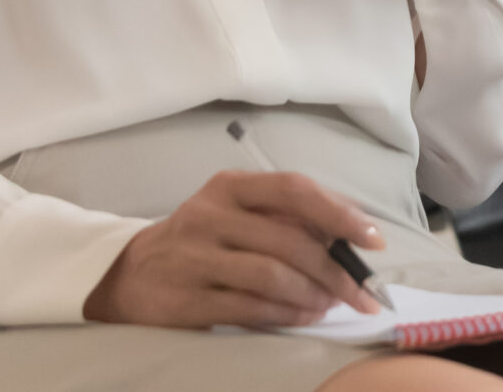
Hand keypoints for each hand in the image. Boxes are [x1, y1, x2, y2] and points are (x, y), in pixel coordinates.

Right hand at [83, 170, 385, 329]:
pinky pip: (249, 308)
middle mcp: (210, 215)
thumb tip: (353, 234)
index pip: (294, 190)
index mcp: (231, 186)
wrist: (130, 273)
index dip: (340, 214)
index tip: (372, 240)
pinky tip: (304, 316)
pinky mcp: (185, 299)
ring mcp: (194, 257)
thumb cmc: (204, 239)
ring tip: (331, 304)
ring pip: (272, 276)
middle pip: (289, 241)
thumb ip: (287, 216)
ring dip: (313, 295)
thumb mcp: (237, 211)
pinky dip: (286, 314)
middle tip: (363, 291)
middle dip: (337, 270)